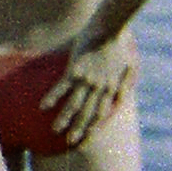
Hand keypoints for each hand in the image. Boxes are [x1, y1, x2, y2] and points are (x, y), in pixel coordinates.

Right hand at [41, 30, 137, 146]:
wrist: (111, 28)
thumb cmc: (120, 41)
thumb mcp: (128, 62)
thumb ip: (126, 76)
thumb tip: (126, 85)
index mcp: (112, 87)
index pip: (103, 113)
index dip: (95, 126)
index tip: (88, 138)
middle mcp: (100, 88)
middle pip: (88, 113)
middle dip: (80, 129)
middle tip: (71, 142)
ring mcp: (87, 80)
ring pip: (74, 104)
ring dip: (65, 119)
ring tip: (55, 130)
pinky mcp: (75, 69)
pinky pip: (62, 87)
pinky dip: (53, 97)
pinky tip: (43, 107)